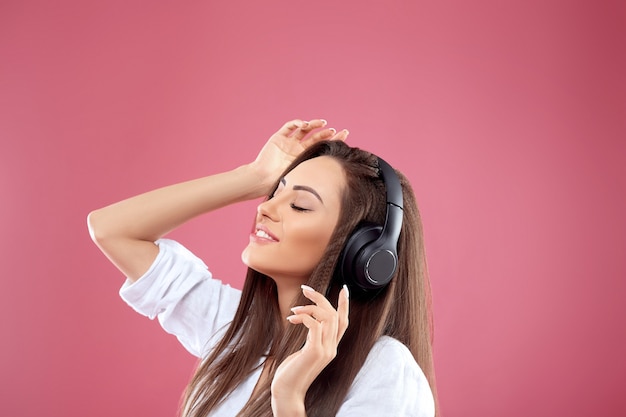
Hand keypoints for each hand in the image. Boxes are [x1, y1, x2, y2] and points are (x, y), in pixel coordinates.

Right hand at [249, 119, 348, 195]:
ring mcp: (289, 142)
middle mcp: (298, 149)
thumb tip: (339, 182)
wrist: (262, 179)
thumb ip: (315, 176)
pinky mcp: (278, 137)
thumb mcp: (301, 179)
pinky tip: (304, 124)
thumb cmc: (280, 183)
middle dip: (327, 133)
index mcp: (305, 158)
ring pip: (304, 130)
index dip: (334, 140)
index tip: (345, 134)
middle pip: (316, 137)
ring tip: (323, 123)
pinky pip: (289, 127)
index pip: (323, 147)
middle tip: (336, 131)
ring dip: (314, 125)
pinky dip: (297, 123)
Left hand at [271, 285, 349, 415]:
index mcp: (331, 347)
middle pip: (334, 315)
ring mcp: (325, 350)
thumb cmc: (291, 372)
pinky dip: (303, 317)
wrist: (287, 392)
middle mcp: (332, 348)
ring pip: (327, 317)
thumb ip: (312, 337)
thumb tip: (309, 320)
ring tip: (294, 309)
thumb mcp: (304, 350)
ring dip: (310, 307)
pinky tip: (291, 319)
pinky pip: (314, 324)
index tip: (344, 289)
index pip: (343, 322)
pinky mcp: (314, 351)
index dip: (344, 305)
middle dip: (320, 298)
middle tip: (305, 289)